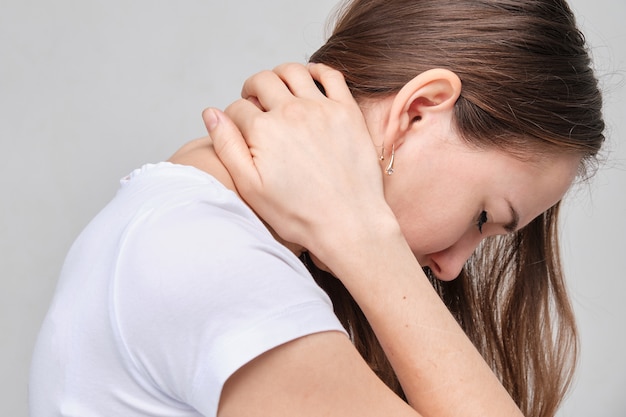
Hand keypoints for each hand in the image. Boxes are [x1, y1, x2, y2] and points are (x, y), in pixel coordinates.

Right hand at [204, 63, 396, 261]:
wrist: (348, 223)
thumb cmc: (298, 213)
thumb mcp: (250, 187)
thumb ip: (227, 146)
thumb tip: (210, 113)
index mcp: (263, 130)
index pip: (237, 108)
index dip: (233, 118)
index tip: (240, 129)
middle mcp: (291, 112)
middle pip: (261, 82)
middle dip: (251, 91)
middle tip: (254, 105)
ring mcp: (322, 109)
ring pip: (292, 72)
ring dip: (278, 76)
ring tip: (278, 91)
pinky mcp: (347, 111)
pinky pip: (330, 75)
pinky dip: (315, 71)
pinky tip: (309, 82)